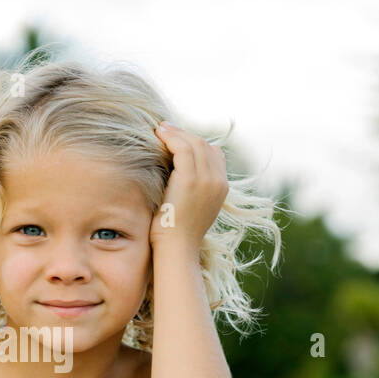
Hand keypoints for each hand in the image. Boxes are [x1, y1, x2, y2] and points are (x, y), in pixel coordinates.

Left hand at [149, 122, 228, 250]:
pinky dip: (170, 138)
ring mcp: (206, 179)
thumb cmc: (176, 233)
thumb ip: (191, 188)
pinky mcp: (190, 179)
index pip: (213, 154)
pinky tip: (157, 135)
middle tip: (165, 129)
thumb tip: (176, 174)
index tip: (176, 139)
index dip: (195, 143)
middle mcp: (218, 181)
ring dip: (175, 133)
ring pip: (193, 143)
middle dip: (184, 134)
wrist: (177, 248)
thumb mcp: (190, 207)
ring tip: (159, 129)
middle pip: (204, 145)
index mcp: (221, 187)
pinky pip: (182, 148)